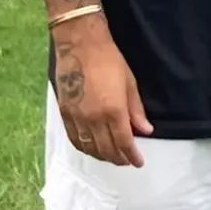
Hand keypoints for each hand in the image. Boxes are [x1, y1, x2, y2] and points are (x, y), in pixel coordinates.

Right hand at [52, 15, 152, 165]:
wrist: (81, 47)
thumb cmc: (110, 61)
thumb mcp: (130, 84)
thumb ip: (136, 111)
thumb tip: (145, 131)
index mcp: (114, 111)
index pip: (124, 142)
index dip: (132, 156)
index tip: (138, 162)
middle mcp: (94, 120)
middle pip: (107, 149)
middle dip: (119, 158)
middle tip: (127, 160)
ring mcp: (77, 118)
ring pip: (90, 148)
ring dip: (103, 156)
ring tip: (113, 157)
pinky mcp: (65, 115)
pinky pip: (75, 140)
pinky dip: (85, 149)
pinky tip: (92, 149)